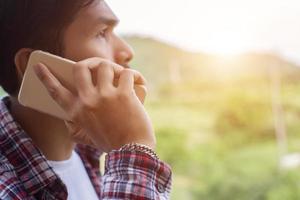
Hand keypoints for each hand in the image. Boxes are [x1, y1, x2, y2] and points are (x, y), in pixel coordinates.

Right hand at [33, 57, 155, 151]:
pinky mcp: (124, 94)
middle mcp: (87, 101)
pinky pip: (127, 73)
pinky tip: (137, 82)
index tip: (38, 66)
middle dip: (89, 62)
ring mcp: (105, 96)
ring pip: (104, 66)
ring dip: (114, 68)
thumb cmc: (111, 144)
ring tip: (120, 76)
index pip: (55, 91)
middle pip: (80, 68)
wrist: (132, 153)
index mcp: (75, 112)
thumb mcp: (86, 138)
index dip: (45, 77)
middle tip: (97, 66)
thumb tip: (66, 115)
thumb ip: (74, 127)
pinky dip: (134, 76)